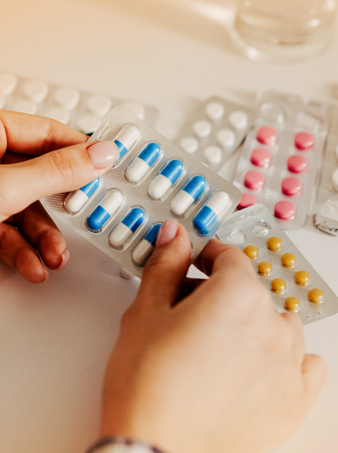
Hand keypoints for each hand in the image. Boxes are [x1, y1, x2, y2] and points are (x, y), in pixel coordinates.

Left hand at [0, 111, 118, 282]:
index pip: (48, 133)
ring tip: (55, 258)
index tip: (112, 168)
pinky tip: (32, 266)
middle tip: (89, 218)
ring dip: (43, 240)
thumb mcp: (6, 187)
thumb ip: (55, 172)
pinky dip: (21, 251)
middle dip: (62, 211)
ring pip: (25, 210)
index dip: (82, 152)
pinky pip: (6, 230)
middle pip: (41, 178)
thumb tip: (101, 155)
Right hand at [101, 220, 326, 452]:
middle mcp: (271, 325)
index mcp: (237, 295)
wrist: (151, 449)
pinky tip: (261, 365)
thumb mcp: (146, 311)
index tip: (196, 262)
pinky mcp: (293, 400)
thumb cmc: (147, 385)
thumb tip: (175, 237)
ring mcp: (287, 364)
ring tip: (218, 346)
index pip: (229, 257)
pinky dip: (287, 358)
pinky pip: (307, 364)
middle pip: (249, 291)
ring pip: (277, 324)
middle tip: (189, 313)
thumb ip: (166, 264)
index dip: (207, 256)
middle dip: (219, 294)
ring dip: (252, 324)